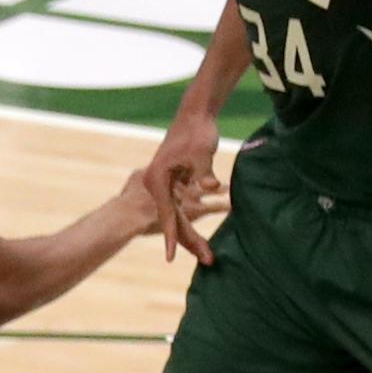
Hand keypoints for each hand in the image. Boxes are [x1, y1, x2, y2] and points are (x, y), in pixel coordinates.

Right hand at [143, 112, 223, 264]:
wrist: (196, 112)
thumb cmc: (196, 131)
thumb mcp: (201, 152)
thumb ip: (204, 172)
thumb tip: (212, 186)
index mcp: (158, 178)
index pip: (166, 214)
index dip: (171, 237)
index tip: (170, 258)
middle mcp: (159, 183)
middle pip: (172, 219)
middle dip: (188, 241)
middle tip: (208, 259)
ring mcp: (166, 184)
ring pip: (178, 215)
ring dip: (192, 235)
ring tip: (207, 255)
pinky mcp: (176, 182)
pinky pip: (184, 207)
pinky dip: (194, 220)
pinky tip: (203, 236)